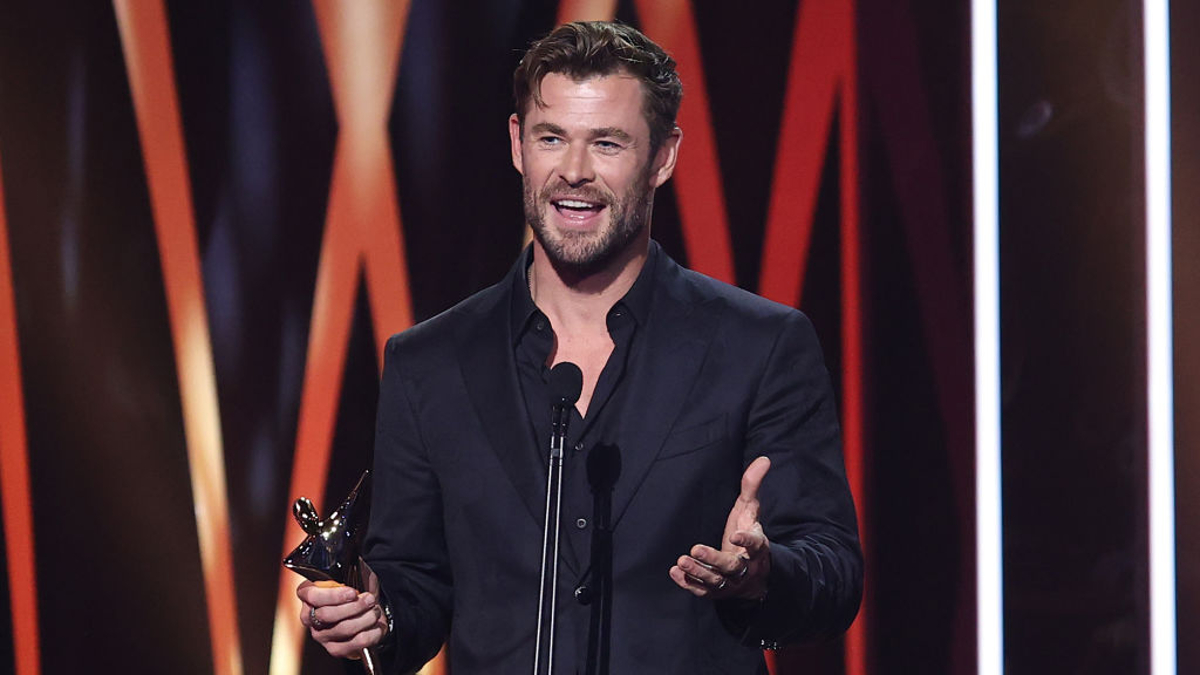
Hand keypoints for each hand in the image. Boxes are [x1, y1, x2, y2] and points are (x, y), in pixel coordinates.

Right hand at [297, 568, 388, 658]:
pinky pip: (353, 644)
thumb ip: (354, 572)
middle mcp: (309, 617)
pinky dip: (370, 634)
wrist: (369, 609)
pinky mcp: (334, 649)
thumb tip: (359, 573)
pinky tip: (376, 625)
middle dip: (353, 607)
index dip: (332, 595)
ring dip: (364, 618)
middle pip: (326, 614)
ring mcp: (320, 635)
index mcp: (308, 594)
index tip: (352, 592)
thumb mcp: (356, 574)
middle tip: (370, 599)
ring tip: (375, 611)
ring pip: (342, 629)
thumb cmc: (358, 590)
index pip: (310, 596)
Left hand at [669, 456, 770, 599]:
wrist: (754, 574)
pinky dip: (688, 583)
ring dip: (697, 571)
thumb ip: (752, 486)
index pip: (755, 545)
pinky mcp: (716, 591)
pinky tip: (675, 572)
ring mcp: (730, 582)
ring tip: (681, 560)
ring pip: (714, 580)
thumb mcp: (751, 511)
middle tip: (694, 549)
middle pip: (730, 566)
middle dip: (713, 559)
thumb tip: (764, 459)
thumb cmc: (749, 534)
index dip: (746, 541)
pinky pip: (702, 591)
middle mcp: (744, 567)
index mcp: (757, 548)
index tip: (736, 536)